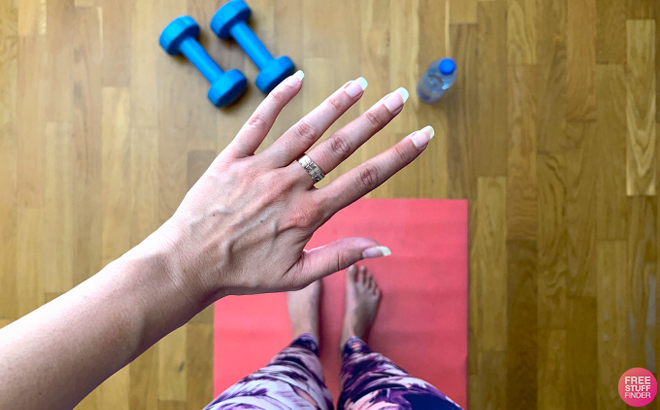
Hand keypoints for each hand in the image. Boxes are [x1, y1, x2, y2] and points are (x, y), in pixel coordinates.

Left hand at [150, 72, 433, 299]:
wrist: (188, 264)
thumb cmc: (243, 273)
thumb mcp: (297, 276)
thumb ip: (340, 256)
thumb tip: (383, 247)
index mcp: (309, 214)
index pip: (365, 179)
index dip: (398, 156)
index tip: (422, 136)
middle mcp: (289, 185)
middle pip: (341, 146)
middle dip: (375, 120)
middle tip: (400, 97)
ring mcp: (261, 169)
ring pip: (306, 130)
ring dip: (336, 104)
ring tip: (360, 84)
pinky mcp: (233, 159)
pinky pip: (258, 123)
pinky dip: (278, 99)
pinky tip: (298, 80)